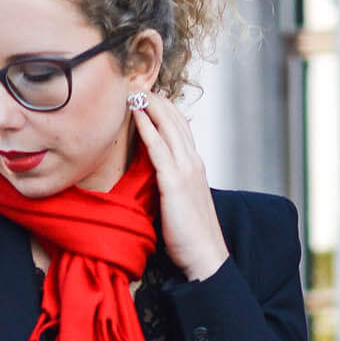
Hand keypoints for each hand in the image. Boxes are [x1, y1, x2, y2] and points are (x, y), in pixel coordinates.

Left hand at [131, 94, 228, 281]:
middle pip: (174, 120)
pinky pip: (158, 148)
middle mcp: (193, 162)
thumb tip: (156, 182)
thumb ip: (172, 186)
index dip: (166, 110)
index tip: (150, 97)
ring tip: (134, 90)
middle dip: (156, 100)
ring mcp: (185, 170)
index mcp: (195, 167)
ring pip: (168, 127)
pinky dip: (147, 128)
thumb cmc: (191, 237)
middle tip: (138, 84)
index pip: (181, 129)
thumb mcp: (182, 204)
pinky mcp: (175, 182)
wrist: (205, 256)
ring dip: (150, 105)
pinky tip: (136, 114)